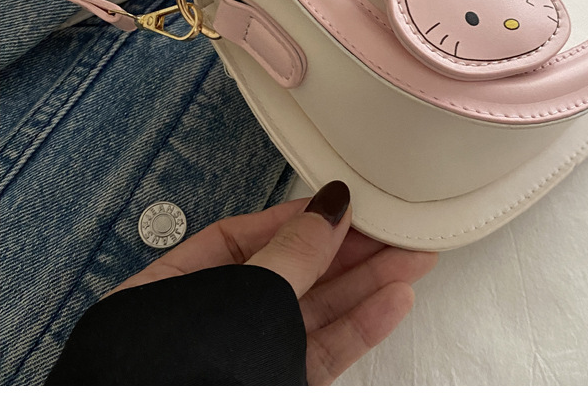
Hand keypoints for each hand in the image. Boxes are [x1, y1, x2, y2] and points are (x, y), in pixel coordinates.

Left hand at [110, 181, 437, 384]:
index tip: (341, 206)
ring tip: (410, 257)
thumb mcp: (244, 297)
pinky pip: (325, 349)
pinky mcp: (279, 382)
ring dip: (365, 284)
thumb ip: (291, 255)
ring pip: (314, 312)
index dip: (295, 219)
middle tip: (390, 229)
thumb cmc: (179, 380)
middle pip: (288, 273)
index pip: (241, 239)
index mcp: (177, 292)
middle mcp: (213, 325)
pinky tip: (393, 300)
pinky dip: (360, 324)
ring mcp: (248, 360)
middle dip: (344, 250)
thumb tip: (327, 212)